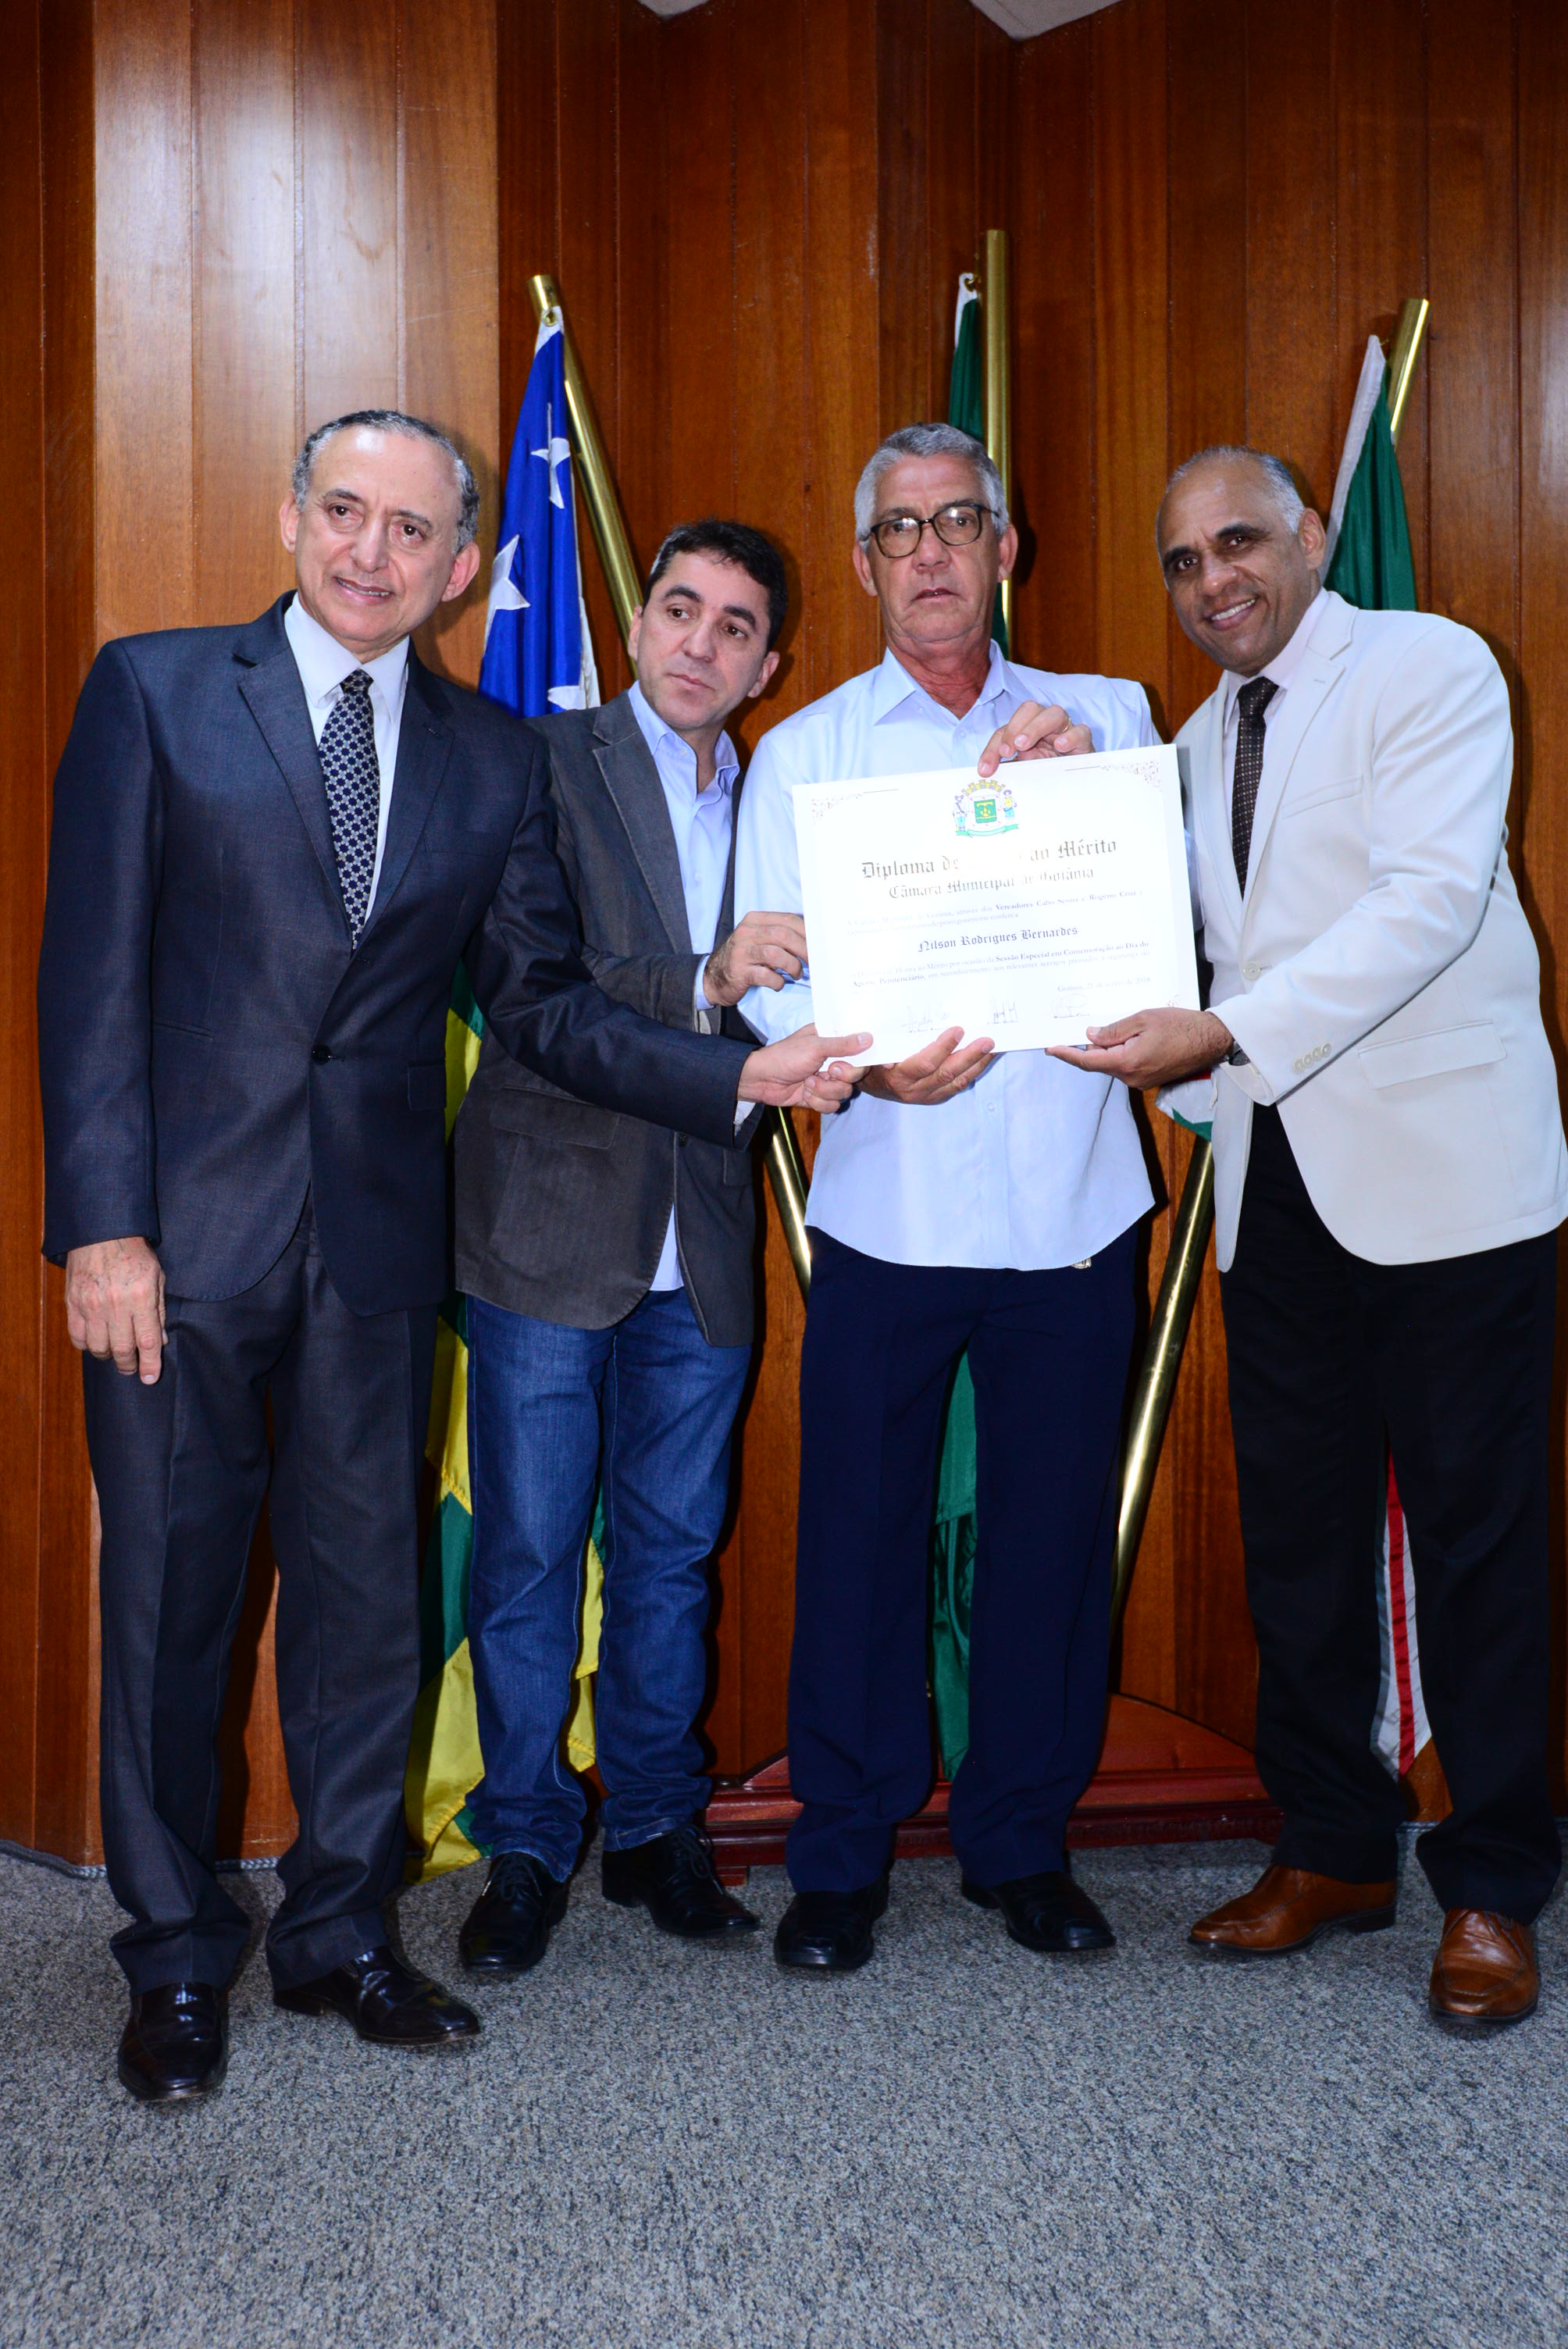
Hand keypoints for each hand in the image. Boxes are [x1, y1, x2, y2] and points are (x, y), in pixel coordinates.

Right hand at [64, 1237, 165, 1382]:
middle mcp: (116, 1304)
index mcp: (141, 1297)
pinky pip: (78, 1337)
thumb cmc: (133, 1253)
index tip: (150, 1379)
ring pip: (98, 1348)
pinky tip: (96, 1341)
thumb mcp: (157, 1277)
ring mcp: (91, 1305)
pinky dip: (87, 1345)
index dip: (150, 1365)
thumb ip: (158, 1310)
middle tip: (132, 1368)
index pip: (148, 1341)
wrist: (100, 1232)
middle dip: (129, 1365)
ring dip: (109, 1356)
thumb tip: (160, 1341)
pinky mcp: (73, 1303)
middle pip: (123, 1350)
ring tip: (115, 1352)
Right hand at [704, 911, 808, 1006]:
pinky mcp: (739, 972)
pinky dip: (777, 981)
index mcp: (755, 920)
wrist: (714, 978)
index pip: (788, 920)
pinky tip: (779, 984)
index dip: (808, 932)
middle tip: (814, 962)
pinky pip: (765, 975)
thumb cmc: (745, 958)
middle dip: (804, 950)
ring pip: (775, 954)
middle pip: (784, 935)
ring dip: (792, 966)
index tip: (820, 945)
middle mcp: (746, 932)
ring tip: (796, 974)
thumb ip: (781, 935)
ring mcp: (741, 952)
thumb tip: (813, 939)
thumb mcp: (759, 939)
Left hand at [738, 1024, 869, 1110]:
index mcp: (833, 1041)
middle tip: (829, 1070)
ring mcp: (828, 1079)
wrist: (762, 1080)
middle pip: (857, 1074)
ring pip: (845, 1092)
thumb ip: (843, 1044)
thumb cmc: (785, 1056)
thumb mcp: (815, 1046)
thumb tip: (868, 1038)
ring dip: (825, 1090)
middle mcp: (834, 1060)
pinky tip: (805, 1093)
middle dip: (842, 1076)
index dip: (868, 1057)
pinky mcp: (821, 1097)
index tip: (877, 1063)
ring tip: (808, 1082)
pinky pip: (833, 1105)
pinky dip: (818, 1101)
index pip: (861, 1049)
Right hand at [860, 1026, 995, 1105]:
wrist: (874, 1086)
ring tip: (993, 1049)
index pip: (926, 1063)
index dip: (943, 1048)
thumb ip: (884, 1048)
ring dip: (977, 1065)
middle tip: (987, 1041)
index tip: (958, 1030)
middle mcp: (915, 1090)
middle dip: (969, 1056)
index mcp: (900, 1077)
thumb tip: (896, 1041)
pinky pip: (959, 1085)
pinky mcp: (937, 1097)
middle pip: (947, 1073)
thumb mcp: (873, 1054)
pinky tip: (986, 1059)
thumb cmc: (874, 1064)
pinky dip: (974, 1072)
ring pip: (957, 1081)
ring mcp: (928, 1096)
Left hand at [976, 701, 1093, 777]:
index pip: (1006, 730)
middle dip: (1014, 727)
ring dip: (1036, 727)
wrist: (1077, 785)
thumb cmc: (1048, 776)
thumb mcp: (1024, 773)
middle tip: (1007, 750)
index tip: (986, 769)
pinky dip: (1070, 736)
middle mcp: (1045, 726)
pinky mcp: (1084, 742)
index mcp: (1027, 732)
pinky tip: (1060, 746)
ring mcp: (1066, 731)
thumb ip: (1009, 769)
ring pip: (1054, 713)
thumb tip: (989, 773)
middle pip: (1029, 709)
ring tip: (1024, 745)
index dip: (993, 748)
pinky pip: (1081, 731)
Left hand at [1049, 1007, 1231, 1088]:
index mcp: (1126, 1063)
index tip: (1051, 1048)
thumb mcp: (1142, 1019)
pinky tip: (1129, 1038)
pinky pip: (1126, 1067)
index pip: (1087, 1060)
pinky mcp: (1149, 1080)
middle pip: (1099, 1063)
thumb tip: (1090, 1036)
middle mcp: (1131, 1078)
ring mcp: (1141, 1082)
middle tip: (1086, 1027)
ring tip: (1118, 1028)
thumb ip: (1113, 1030)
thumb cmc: (1180, 1026)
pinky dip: (1121, 1054)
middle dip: (1091, 1047)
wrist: (1211, 1040)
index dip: (1067, 1054)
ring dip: (1109, 1049)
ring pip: (1113, 1064)